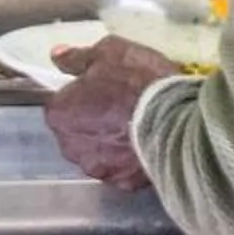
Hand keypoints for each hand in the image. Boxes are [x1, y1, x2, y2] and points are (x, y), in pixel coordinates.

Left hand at [42, 36, 175, 190]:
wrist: (176, 117)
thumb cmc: (138, 81)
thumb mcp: (110, 52)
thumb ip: (78, 58)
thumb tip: (57, 56)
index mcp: (59, 113)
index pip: (62, 102)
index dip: (84, 93)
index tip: (105, 88)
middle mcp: (70, 146)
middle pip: (78, 131)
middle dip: (94, 122)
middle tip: (124, 105)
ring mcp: (97, 167)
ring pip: (99, 153)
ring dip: (111, 143)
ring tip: (139, 126)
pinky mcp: (123, 182)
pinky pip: (123, 168)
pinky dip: (132, 159)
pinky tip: (148, 144)